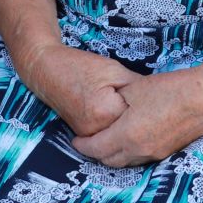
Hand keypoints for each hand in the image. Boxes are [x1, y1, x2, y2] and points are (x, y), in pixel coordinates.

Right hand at [16, 41, 139, 138]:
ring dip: (125, 124)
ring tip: (127, 107)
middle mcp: (95, 130)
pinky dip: (113, 125)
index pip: (139, 115)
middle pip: (128, 128)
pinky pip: (105, 133)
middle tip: (141, 103)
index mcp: (106, 112)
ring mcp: (86, 135)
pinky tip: (115, 112)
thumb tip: (157, 100)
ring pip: (117, 134)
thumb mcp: (114, 71)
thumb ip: (136, 88)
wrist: (46, 69)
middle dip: (137, 118)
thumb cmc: (80, 66)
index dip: (146, 104)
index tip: (151, 97)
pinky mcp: (82, 134)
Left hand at [71, 68, 202, 167]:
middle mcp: (139, 150)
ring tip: (106, 140)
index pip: (96, 148)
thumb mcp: (135, 89)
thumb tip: (105, 107)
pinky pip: (139, 158)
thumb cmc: (170, 89)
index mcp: (127, 135)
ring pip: (125, 162)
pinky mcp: (167, 152)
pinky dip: (128, 153)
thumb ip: (116, 102)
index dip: (82, 144)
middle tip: (88, 141)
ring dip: (112, 154)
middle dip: (95, 152)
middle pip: (108, 160)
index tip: (75, 139)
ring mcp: (154, 154)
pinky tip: (129, 139)